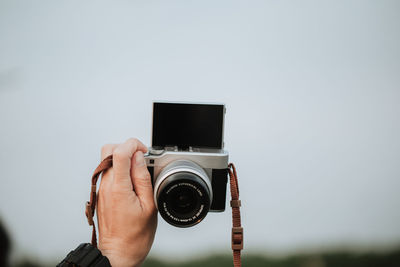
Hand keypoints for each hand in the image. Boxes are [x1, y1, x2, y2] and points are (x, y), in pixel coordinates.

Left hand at [96, 138, 156, 266]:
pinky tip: (133, 183)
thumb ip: (143, 178)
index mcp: (118, 188)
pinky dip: (121, 170)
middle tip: (142, 160)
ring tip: (139, 175)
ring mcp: (102, 189)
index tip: (145, 151)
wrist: (118, 253)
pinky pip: (109, 171)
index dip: (134, 145)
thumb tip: (139, 158)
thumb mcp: (149, 206)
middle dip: (128, 148)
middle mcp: (106, 185)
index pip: (119, 151)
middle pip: (110, 150)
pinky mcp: (102, 193)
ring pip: (109, 159)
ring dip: (125, 160)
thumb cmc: (134, 236)